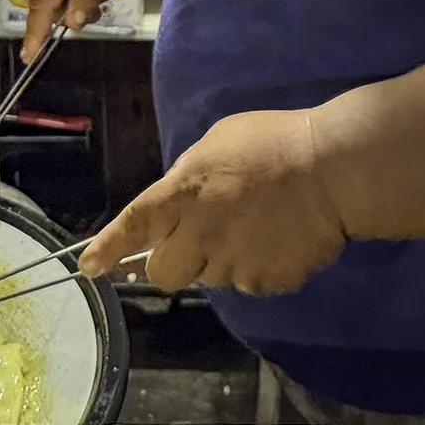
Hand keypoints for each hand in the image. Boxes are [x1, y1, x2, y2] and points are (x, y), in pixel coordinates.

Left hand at [81, 109, 349, 296]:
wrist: (334, 169)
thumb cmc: (274, 142)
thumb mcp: (218, 143)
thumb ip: (190, 179)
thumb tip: (178, 205)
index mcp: (185, 191)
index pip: (134, 225)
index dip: (107, 248)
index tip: (89, 267)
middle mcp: (201, 234)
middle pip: (164, 273)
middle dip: (173, 261)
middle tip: (199, 239)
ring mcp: (233, 263)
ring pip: (211, 277)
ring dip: (221, 260)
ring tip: (256, 227)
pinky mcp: (265, 282)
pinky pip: (250, 282)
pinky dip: (258, 267)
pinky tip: (279, 239)